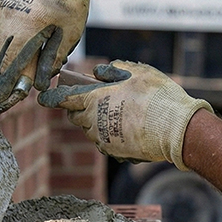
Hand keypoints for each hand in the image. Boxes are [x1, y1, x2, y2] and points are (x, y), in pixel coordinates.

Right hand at [0, 0, 101, 101]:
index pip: (10, 61)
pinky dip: (5, 39)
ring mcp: (0, 4)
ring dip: (5, 56)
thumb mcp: (68, 35)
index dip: (7, 82)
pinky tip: (22, 41)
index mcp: (28, 22)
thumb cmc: (71, 2)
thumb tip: (36, 85)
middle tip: (15, 84)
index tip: (4, 98)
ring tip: (23, 63)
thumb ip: (50, 60)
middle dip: (5, 72)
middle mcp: (8, 12)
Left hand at [38, 61, 212, 169]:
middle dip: (78, 108)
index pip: (62, 98)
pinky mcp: (115, 152)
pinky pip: (105, 142)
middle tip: (92, 99)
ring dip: (95, 121)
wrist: (176, 129)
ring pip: (90, 130)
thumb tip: (99, 73)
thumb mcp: (137, 71)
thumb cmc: (156, 96)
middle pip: (75, 116)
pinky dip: (110, 134)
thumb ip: (113, 69)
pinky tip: (127, 128)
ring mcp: (103, 139)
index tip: (45, 96)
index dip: (52, 96)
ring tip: (116, 112)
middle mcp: (92, 122)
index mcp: (92, 99)